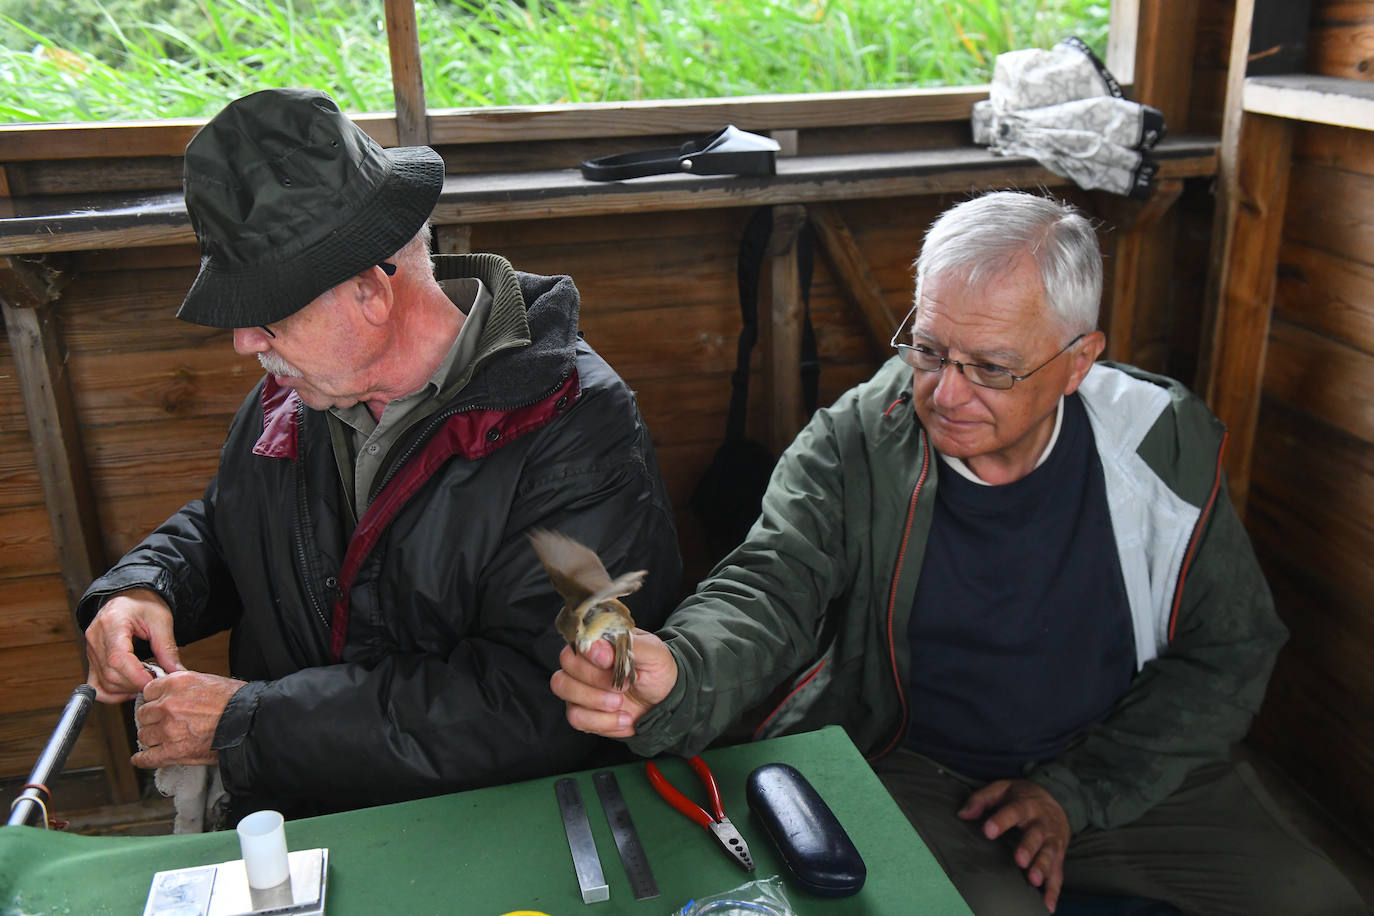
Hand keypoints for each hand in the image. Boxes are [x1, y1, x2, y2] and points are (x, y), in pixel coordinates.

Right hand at [84, 589, 183, 702]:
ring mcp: (90, 650)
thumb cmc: (144, 604)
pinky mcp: (92, 660)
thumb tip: (177, 673)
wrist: (128, 597)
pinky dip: (112, 693)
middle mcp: (95, 637)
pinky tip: (129, 688)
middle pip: (110, 674)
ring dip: (127, 689)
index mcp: (112, 623)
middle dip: (136, 684)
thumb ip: (167, 648)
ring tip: (146, 681)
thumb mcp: (161, 620)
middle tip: (156, 681)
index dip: (136, 676)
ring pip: (103, 682)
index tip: (155, 682)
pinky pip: (96, 685)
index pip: (118, 658)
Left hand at [133, 670, 244, 767]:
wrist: (250, 723)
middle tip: (164, 722)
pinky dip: (143, 759)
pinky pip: (147, 758)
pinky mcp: (173, 752)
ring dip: (152, 737)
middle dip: (152, 719)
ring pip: (144, 735)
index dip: (155, 699)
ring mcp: (167, 730)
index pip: (148, 691)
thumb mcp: (208, 680)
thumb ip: (183, 685)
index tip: (159, 704)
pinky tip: (142, 758)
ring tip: (162, 738)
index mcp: (176, 684)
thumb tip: (171, 690)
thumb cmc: (236, 701)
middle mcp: (167, 705)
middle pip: (143, 714)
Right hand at [550, 627, 676, 737]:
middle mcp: (583, 662)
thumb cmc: (657, 669)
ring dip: (595, 700)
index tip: (607, 660)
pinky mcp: (581, 711)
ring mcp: (578, 687)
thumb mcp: (653, 653)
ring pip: (564, 689)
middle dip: (595, 678)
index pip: (579, 641)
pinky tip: (623, 718)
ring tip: (620, 703)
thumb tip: (603, 647)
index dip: (590, 652)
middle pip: (567, 665)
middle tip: (623, 685)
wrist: (665, 698)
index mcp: (601, 641)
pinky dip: (602, 721)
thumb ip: (629, 645)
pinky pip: (576, 717)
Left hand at [958, 779, 1070, 912]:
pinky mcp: (1058, 854)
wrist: (1058, 797)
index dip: (1001, 821)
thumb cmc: (1023, 796)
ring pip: (1049, 854)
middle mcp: (1042, 823)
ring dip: (1042, 867)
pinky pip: (1058, 873)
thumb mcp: (1002, 788)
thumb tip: (962, 814)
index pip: (1014, 811)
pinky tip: (1047, 904)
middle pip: (1036, 835)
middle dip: (1028, 848)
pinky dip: (1054, 890)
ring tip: (1033, 880)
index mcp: (1026, 804)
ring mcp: (1052, 839)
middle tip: (1018, 860)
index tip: (988, 831)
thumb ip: (981, 799)